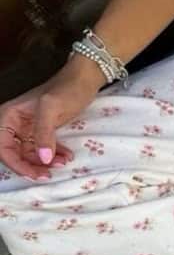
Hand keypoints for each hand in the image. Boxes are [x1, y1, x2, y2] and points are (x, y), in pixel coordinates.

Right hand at [0, 56, 104, 179]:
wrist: (85, 79)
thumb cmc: (66, 89)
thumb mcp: (52, 108)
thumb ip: (44, 133)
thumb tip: (43, 158)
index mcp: (9, 117)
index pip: (4, 148)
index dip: (17, 164)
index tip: (35, 173)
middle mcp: (15, 124)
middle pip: (15, 154)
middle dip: (32, 166)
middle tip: (49, 174)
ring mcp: (29, 129)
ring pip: (30, 154)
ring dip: (45, 162)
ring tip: (64, 161)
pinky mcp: (43, 131)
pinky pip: (43, 149)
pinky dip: (54, 155)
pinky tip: (67, 156)